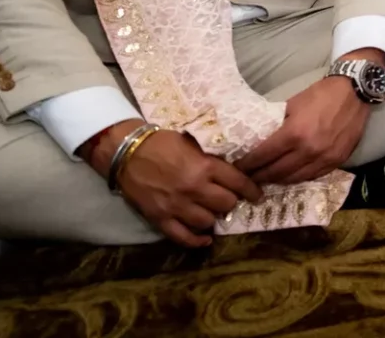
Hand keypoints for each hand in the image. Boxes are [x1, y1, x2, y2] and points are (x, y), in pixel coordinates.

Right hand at [85, 121, 262, 247]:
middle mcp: (194, 188)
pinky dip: (196, 241)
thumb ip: (211, 158)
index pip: (238, 182)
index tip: (256, 195)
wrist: (128, 152)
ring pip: (207, 222)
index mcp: (205, 166)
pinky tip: (205, 239)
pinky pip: (182, 237)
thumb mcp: (193, 143)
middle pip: (226, 204)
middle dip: (231, 202)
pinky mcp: (160, 218)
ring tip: (213, 212)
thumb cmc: (162, 143)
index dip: (251, 190)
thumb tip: (233, 167)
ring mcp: (176, 206)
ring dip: (213, 218)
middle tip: (229, 200)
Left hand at [234, 67, 373, 185]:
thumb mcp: (292, 104)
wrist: (355, 92)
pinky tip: (289, 176)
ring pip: (294, 178)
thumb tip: (261, 138)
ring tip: (267, 179)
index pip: (263, 156)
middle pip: (276, 172)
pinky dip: (297, 178)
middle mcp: (308, 151)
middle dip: (259, 176)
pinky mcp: (337, 161)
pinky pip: (312, 176)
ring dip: (277, 180)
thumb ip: (278, 124)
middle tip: (248, 177)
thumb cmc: (321, 94)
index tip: (237, 168)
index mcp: (294, 134)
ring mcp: (324, 159)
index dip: (247, 164)